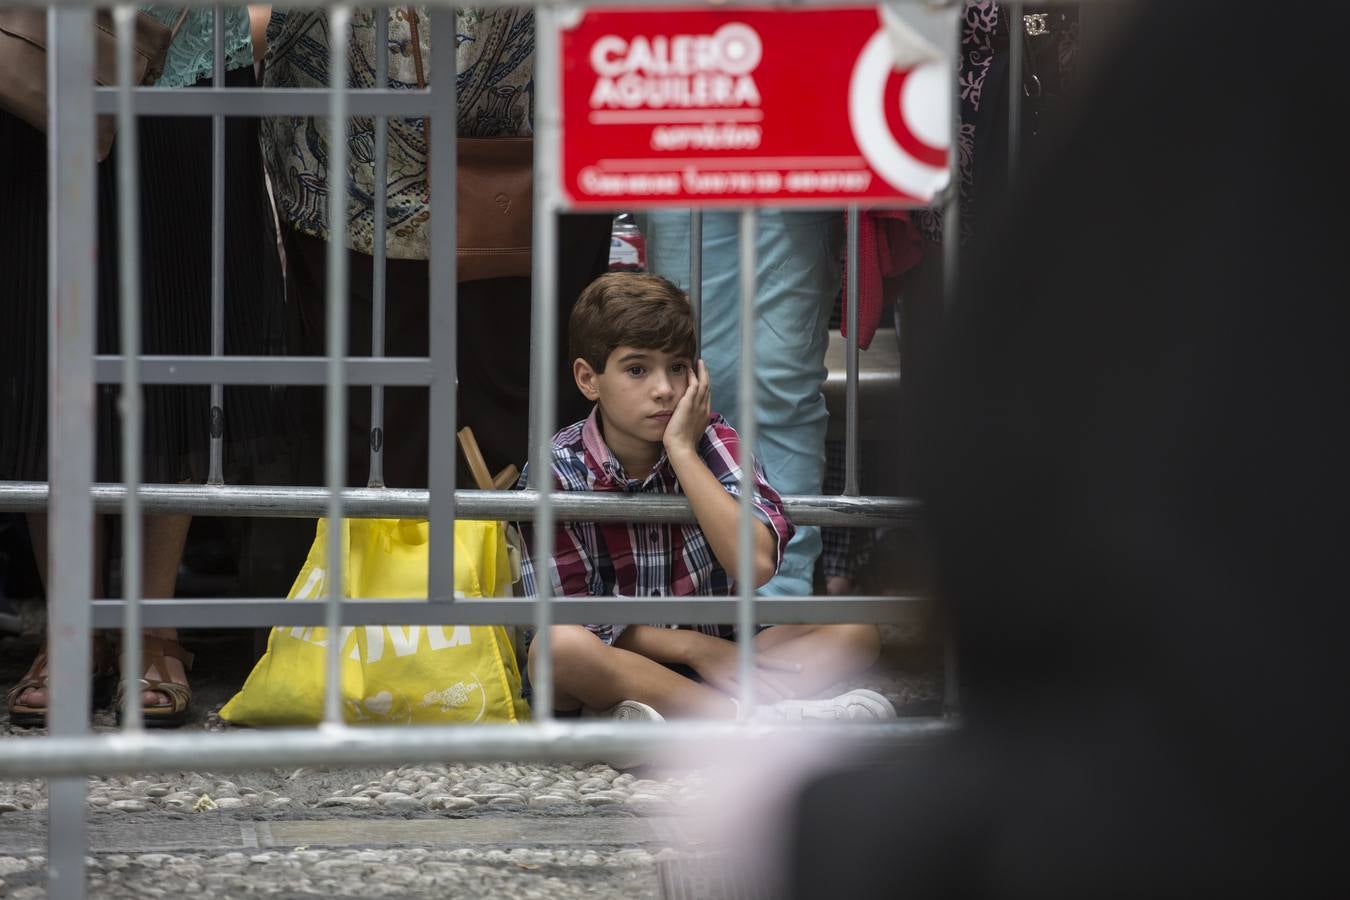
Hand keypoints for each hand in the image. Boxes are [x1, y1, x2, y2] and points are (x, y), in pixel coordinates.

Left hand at [662, 359, 710, 457]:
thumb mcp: (690, 432)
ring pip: (704, 384)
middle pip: (708, 388)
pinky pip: (694, 385)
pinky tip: (690, 369)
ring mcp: (698, 405)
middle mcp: (704, 409)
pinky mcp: (689, 403)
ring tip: (699, 363)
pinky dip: (694, 376)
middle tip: (703, 366)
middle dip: (706, 376)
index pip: (707, 397)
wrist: (682, 448)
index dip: (706, 387)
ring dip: (702, 372)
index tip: (703, 380)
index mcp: (704, 416)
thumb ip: (690, 423)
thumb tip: (687, 421)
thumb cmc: (683, 445)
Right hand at [688, 637, 802, 703]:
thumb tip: (759, 663)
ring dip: (767, 694)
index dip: (785, 666)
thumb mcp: (735, 648)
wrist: (697, 646)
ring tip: (778, 701)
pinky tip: (754, 707)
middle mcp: (743, 663)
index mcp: (747, 654)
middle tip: (790, 694)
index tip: (799, 669)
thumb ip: (747, 657)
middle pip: (765, 676)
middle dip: (779, 686)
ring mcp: (733, 672)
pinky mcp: (722, 680)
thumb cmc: (715, 648)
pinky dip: (747, 699)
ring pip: (754, 685)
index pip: (770, 661)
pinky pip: (737, 692)